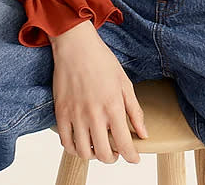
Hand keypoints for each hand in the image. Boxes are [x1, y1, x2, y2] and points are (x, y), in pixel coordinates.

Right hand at [50, 20, 148, 164]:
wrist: (76, 46)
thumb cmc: (102, 61)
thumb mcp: (124, 83)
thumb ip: (135, 110)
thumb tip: (144, 133)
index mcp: (113, 106)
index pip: (124, 144)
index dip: (131, 157)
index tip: (134, 158)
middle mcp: (94, 115)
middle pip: (104, 154)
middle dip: (114, 158)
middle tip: (116, 150)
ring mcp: (75, 115)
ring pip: (84, 153)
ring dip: (94, 155)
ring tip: (99, 146)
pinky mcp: (61, 113)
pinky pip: (66, 143)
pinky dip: (75, 148)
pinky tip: (82, 141)